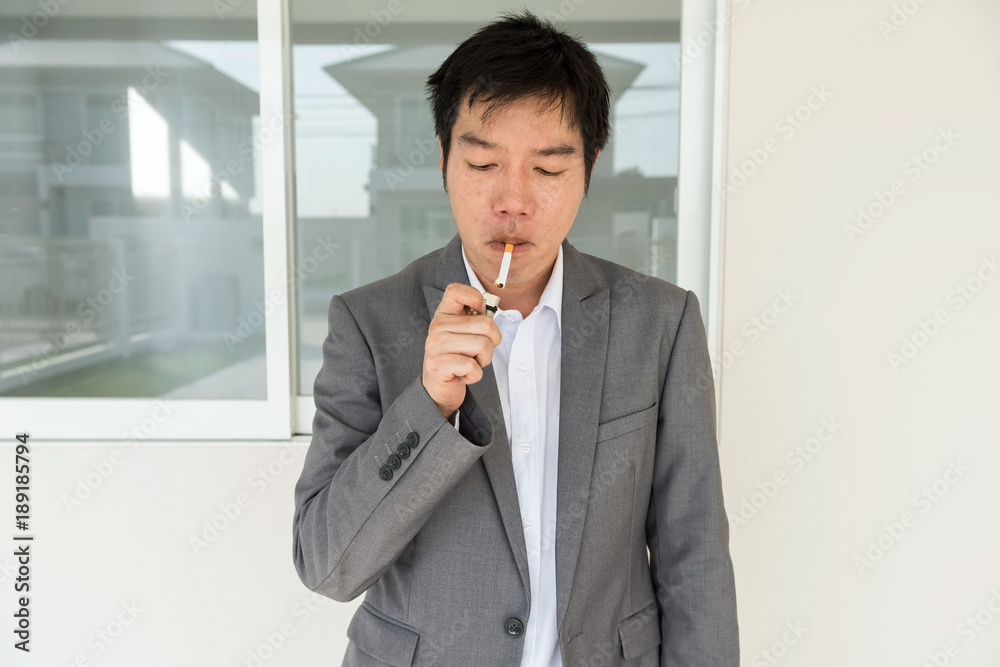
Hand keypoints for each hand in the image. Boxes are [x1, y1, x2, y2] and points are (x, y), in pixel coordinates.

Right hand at [422, 283, 501, 418]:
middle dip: (491, 342)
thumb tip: (490, 310)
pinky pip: (473, 366)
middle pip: (486, 324)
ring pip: (483, 345)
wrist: (438, 389)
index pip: (456, 291)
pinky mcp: (439, 365)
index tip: (479, 312)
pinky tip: (463, 375)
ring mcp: (436, 346)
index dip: (475, 297)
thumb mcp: (464, 335)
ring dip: (484, 360)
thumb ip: (475, 320)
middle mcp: (437, 327)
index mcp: (444, 315)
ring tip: (470, 363)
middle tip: (477, 352)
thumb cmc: (457, 359)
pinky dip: (475, 374)